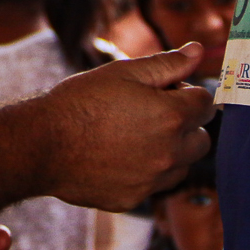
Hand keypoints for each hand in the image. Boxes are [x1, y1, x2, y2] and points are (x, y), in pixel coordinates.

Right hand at [38, 45, 214, 210]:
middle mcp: (170, 153)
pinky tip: (118, 156)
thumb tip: (196, 50)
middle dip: (186, 124)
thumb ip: (167, 64)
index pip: (206, 103)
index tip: (164, 90)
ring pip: (182, 165)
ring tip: (134, 135)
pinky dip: (146, 171)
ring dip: (171, 150)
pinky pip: (154, 184)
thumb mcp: (124, 73)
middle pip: (202, 139)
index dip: (187, 92)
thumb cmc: (81, 102)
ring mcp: (153, 180)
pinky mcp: (134, 199)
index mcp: (172, 116)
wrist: (43, 144)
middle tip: (152, 113)